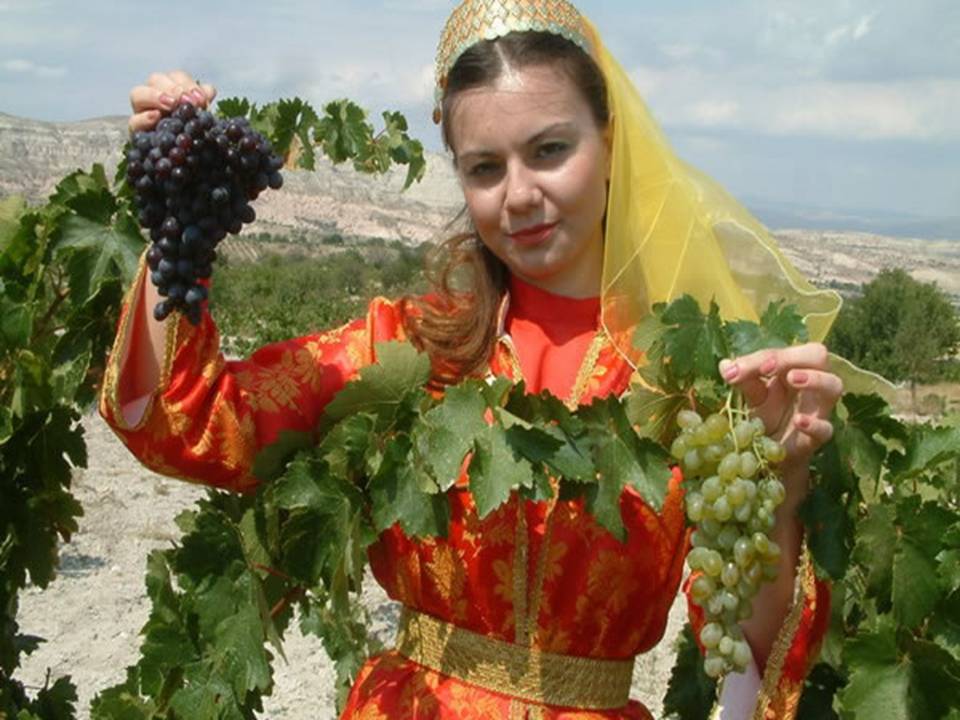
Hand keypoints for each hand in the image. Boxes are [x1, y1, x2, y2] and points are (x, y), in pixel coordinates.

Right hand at [128, 70, 216, 132]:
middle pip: (156, 80)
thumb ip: (203, 101)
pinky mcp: (137, 131)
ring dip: (155, 96)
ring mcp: (142, 112)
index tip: (200, 99)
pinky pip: (134, 121)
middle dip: (173, 89)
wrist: (182, 158)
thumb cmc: (193, 133)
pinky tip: (156, 117)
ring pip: (138, 94)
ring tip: (171, 105)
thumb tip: (207, 93)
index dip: (188, 84)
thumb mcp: (202, 116)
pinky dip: (144, 117)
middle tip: (187, 101)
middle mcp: (155, 97)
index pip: (177, 77)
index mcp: (173, 90)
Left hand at [718, 343, 842, 470]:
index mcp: (792, 369)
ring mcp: (818, 409)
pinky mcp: (818, 436)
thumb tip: (725, 364)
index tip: (736, 369)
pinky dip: (814, 424)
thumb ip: (743, 380)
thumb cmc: (767, 417)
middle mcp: (810, 384)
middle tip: (767, 368)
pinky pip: (826, 428)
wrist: (770, 454)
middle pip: (817, 355)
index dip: (761, 358)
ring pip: (834, 385)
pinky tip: (798, 421)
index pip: (784, 353)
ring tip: (793, 378)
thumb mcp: (753, 397)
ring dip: (815, 379)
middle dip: (791, 358)